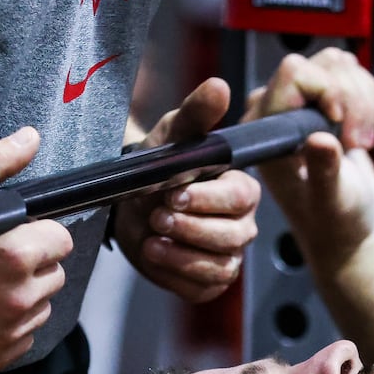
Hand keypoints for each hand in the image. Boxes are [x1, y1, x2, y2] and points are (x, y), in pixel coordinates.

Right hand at [0, 128, 73, 372]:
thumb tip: (30, 139)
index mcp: (13, 253)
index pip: (60, 241)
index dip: (39, 235)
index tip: (16, 235)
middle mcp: (18, 296)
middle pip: (55, 273)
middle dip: (32, 265)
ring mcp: (12, 329)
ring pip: (42, 304)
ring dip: (23, 294)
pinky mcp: (3, 354)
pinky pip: (25, 334)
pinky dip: (10, 324)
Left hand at [110, 78, 261, 302]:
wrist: (131, 204)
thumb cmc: (159, 165)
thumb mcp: (172, 136)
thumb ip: (196, 115)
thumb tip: (218, 87)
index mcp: (241, 189)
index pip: (240, 199)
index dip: (207, 200)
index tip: (174, 193)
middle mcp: (241, 226)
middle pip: (232, 236)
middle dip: (191, 228)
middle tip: (158, 215)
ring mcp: (227, 257)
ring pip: (218, 265)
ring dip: (181, 253)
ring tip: (152, 238)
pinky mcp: (209, 282)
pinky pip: (201, 287)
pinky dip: (175, 273)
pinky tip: (155, 254)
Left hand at [245, 49, 373, 262]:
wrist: (350, 228)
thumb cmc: (334, 223)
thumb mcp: (332, 200)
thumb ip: (325, 170)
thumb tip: (320, 140)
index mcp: (264, 133)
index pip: (293, 73)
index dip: (326, 91)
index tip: (340, 127)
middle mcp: (275, 112)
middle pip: (321, 65)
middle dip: (350, 99)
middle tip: (356, 144)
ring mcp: (298, 104)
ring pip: (339, 64)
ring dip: (362, 100)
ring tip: (360, 143)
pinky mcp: (322, 101)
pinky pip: (351, 72)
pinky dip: (368, 99)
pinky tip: (363, 134)